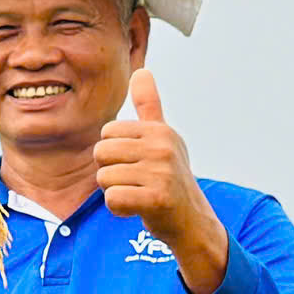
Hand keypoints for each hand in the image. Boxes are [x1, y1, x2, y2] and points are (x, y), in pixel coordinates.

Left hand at [94, 69, 228, 293]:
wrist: (191, 221)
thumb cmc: (169, 178)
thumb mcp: (162, 138)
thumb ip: (149, 106)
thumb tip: (141, 71)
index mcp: (160, 130)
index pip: (107, 133)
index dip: (114, 152)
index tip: (137, 163)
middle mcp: (163, 147)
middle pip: (101, 152)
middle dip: (111, 171)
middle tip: (137, 181)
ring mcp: (162, 172)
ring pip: (104, 178)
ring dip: (116, 191)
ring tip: (139, 194)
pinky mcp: (157, 198)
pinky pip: (112, 199)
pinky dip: (119, 209)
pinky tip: (138, 209)